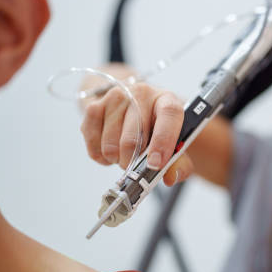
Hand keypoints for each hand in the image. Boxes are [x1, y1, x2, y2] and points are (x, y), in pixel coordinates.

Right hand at [80, 63, 193, 185]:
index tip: (156, 164)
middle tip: (136, 166)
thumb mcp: (174, 141)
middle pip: (132, 138)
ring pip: (110, 145)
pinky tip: (112, 150)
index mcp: (166, 100)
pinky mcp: (93, 107)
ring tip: (125, 154)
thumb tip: (171, 178)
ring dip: (117, 159)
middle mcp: (140, 94)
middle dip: (133, 162)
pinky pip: (93, 145)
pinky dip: (101, 156)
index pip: (169, 114)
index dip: (163, 141)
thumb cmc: (156, 127)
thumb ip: (179, 162)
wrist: (133, 107)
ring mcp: (114, 98)